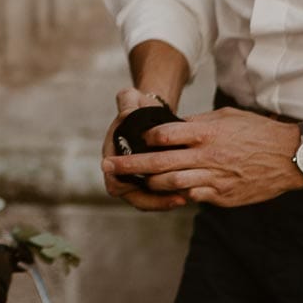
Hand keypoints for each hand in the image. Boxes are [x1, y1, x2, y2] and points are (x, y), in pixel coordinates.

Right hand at [101, 88, 188, 211]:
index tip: (147, 177)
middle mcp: (122, 171)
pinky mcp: (151, 183)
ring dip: (165, 202)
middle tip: (178, 198)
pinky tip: (190, 193)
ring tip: (186, 198)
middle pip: (134, 197)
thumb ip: (128, 103)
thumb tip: (128, 113)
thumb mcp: (132, 100)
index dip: (128, 183)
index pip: (114, 179)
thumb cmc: (139, 108)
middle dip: (155, 200)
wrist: (149, 114)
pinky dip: (171, 198)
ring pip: (148, 201)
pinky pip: (158, 198)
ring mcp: (137, 179)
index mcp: (113, 154)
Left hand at [107, 107, 302, 207]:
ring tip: (137, 182)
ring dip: (151, 184)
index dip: (146, 137)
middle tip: (110, 166)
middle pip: (160, 163)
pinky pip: (193, 197)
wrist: (292, 157)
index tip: (138, 138)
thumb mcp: (226, 117)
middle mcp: (207, 156)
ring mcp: (215, 178)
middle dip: (131, 166)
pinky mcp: (223, 196)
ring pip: (172, 185)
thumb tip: (171, 126)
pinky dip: (178, 195)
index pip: (164, 135)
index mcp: (206, 133)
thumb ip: (197, 123)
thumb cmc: (257, 131)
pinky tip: (167, 193)